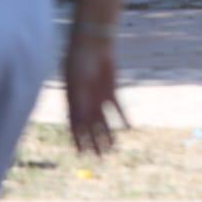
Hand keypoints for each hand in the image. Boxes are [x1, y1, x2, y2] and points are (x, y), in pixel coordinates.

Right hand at [66, 34, 126, 154]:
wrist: (93, 43)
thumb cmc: (79, 60)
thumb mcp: (77, 83)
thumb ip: (80, 102)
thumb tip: (82, 122)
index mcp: (72, 101)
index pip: (74, 125)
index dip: (77, 140)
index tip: (82, 154)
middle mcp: (86, 102)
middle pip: (90, 127)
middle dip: (95, 143)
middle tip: (101, 158)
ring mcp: (98, 97)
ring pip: (104, 121)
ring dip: (108, 134)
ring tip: (114, 148)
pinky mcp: (111, 90)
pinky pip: (118, 108)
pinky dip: (123, 117)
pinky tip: (129, 128)